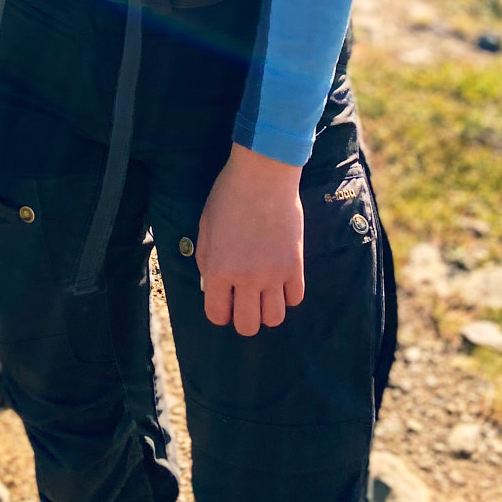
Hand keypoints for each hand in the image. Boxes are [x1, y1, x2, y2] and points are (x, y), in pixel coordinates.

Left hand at [195, 144, 303, 335]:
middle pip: (248, 326)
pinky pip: (295, 299)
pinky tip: (280, 279)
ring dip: (267, 310)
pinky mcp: (296, 266)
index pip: (217, 315)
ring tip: (263, 292)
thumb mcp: (205, 227)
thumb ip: (206, 261)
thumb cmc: (228, 196)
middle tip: (244, 301)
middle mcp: (246, 278)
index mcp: (218, 269)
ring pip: (274, 319)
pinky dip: (287, 295)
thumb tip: (211, 286)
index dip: (219, 312)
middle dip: (243, 318)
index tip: (223, 301)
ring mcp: (273, 274)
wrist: (263, 175)